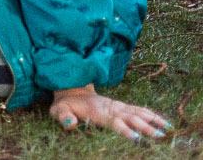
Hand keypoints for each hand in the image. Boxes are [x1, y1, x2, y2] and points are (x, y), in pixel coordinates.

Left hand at [51, 85, 169, 140]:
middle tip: (160, 137)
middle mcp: (112, 109)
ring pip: (139, 113)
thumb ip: (64, 117)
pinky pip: (139, 110)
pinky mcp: (122, 106)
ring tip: (168, 130)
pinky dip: (152, 115)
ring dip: (153, 121)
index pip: (115, 123)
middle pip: (131, 119)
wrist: (71, 89)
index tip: (136, 138)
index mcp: (99, 113)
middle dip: (146, 128)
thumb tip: (70, 125)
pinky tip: (164, 122)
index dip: (125, 130)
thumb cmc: (65, 104)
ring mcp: (118, 107)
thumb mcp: (58, 110)